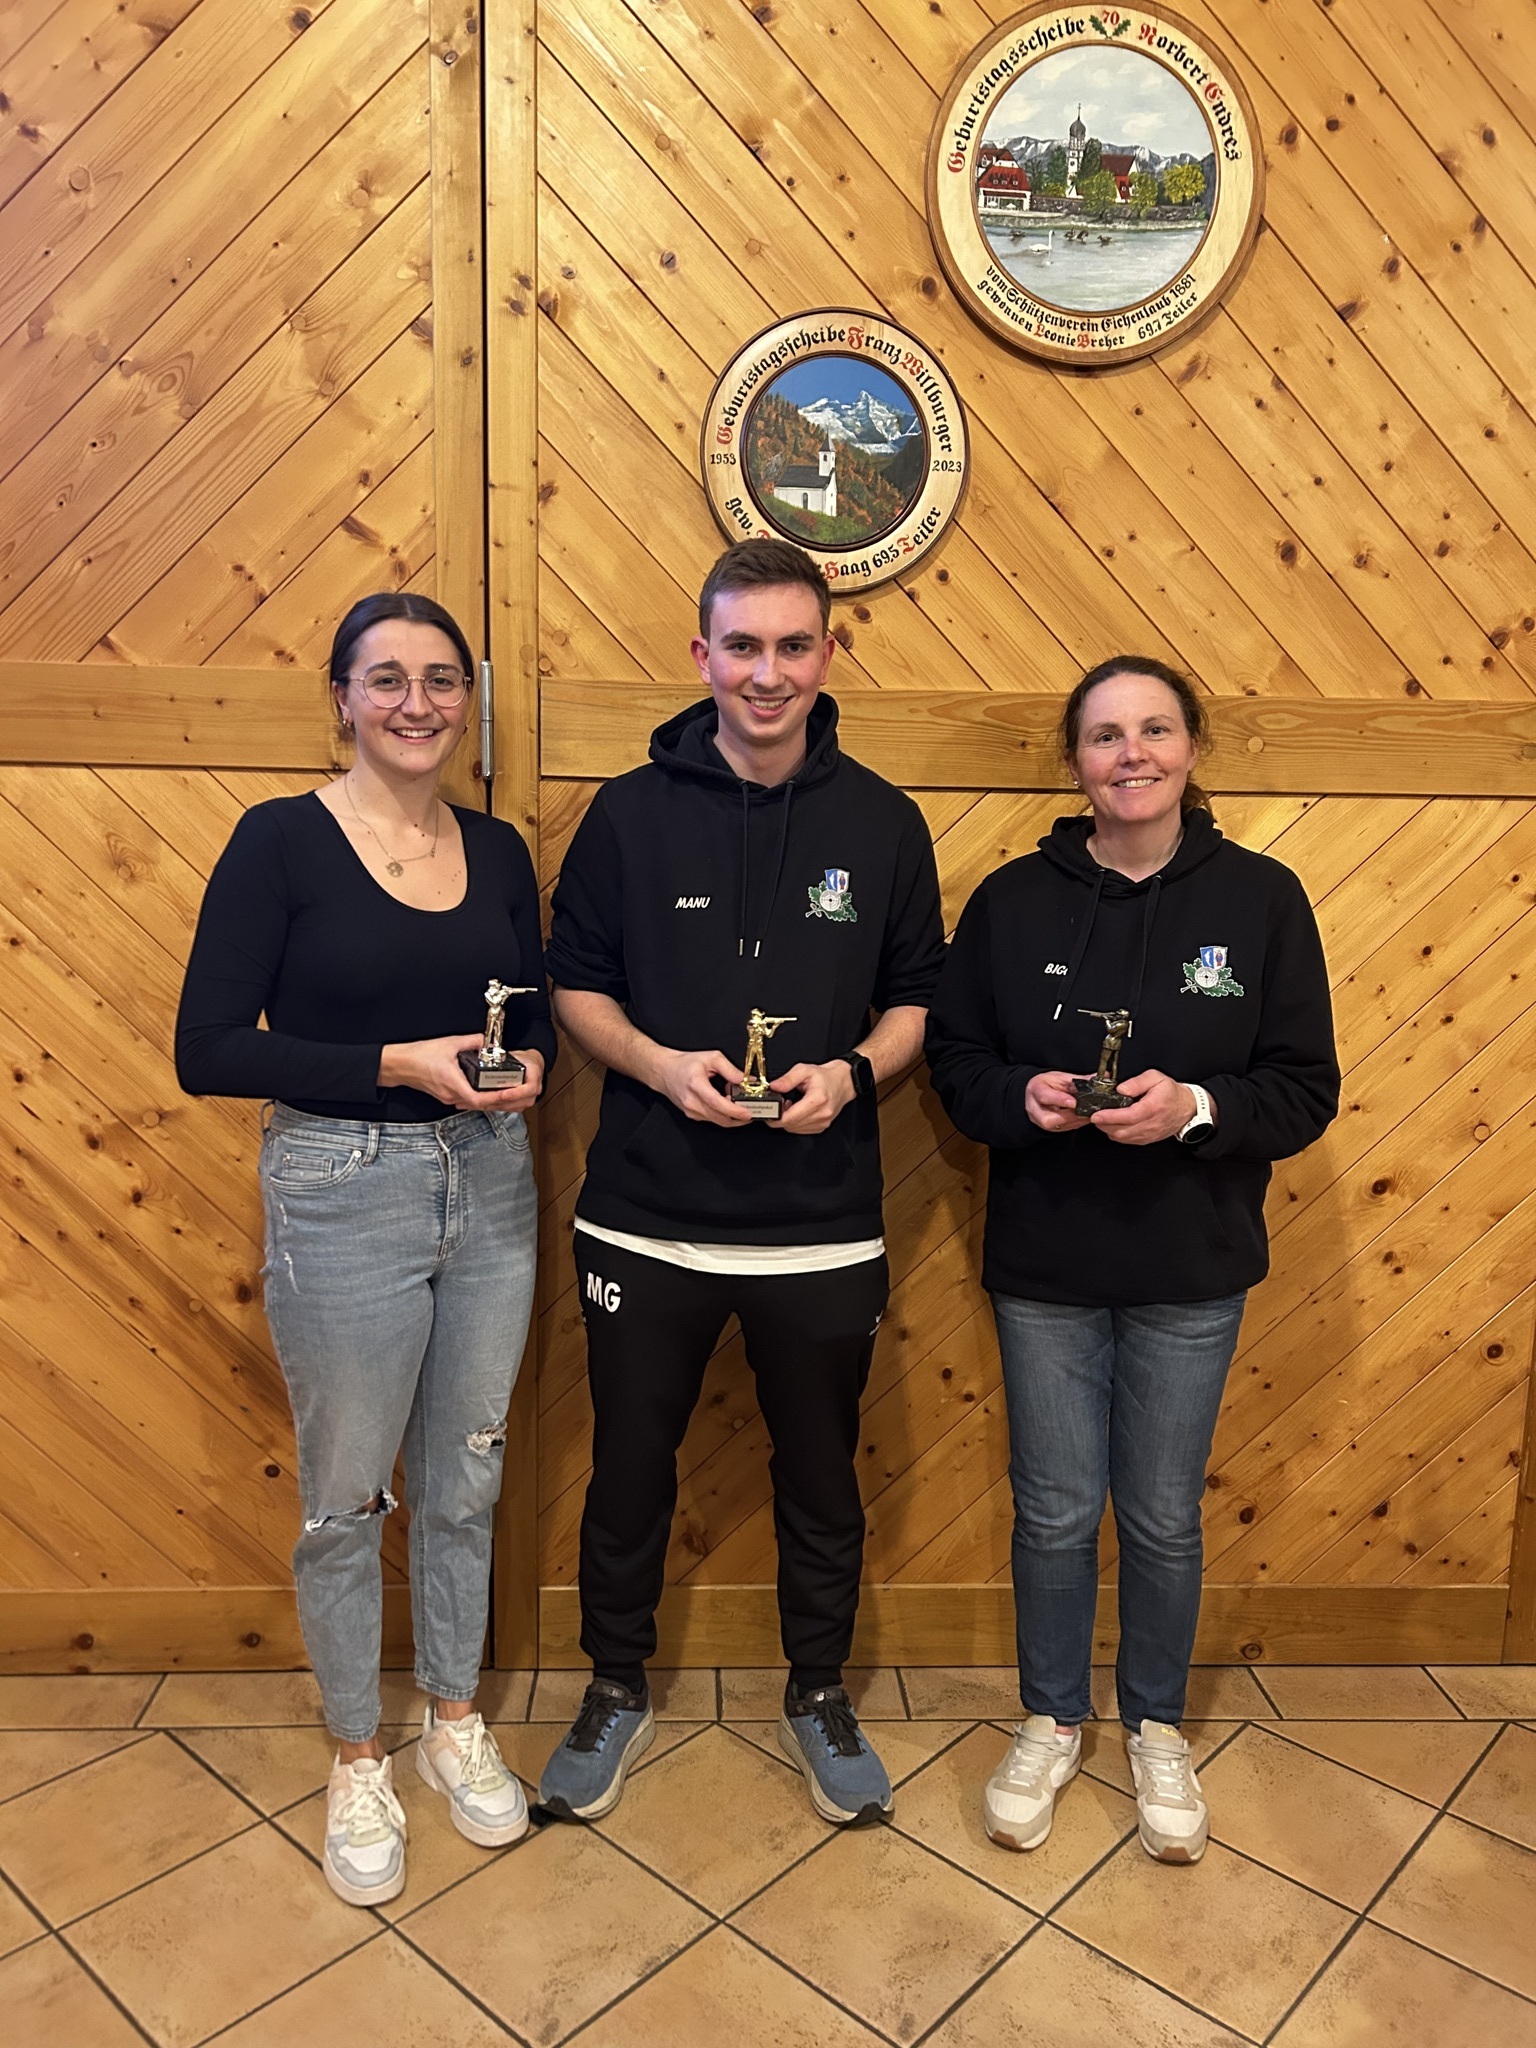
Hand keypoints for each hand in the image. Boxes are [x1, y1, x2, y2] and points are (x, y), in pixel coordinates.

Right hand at [379, 1034, 541, 1112]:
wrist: (399, 1065)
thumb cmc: (418, 1056)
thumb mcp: (449, 1043)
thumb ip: (471, 1041)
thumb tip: (485, 1041)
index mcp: (453, 1083)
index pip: (479, 1099)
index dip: (496, 1098)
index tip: (508, 1093)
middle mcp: (450, 1094)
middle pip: (479, 1104)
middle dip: (497, 1100)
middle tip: (512, 1094)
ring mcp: (447, 1097)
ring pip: (472, 1103)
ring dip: (488, 1099)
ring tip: (503, 1093)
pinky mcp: (444, 1095)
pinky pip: (465, 1100)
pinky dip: (477, 1096)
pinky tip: (484, 1090)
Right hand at [650, 1046, 754, 1126]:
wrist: (664, 1071)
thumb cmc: (684, 1064)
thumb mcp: (711, 1057)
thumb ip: (729, 1068)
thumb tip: (744, 1079)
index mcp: (696, 1085)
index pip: (718, 1104)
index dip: (735, 1111)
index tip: (747, 1113)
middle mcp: (692, 1101)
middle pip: (720, 1118)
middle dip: (738, 1118)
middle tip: (751, 1111)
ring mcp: (691, 1111)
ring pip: (717, 1121)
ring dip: (730, 1115)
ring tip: (735, 1100)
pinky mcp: (692, 1115)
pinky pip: (711, 1119)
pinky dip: (722, 1114)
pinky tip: (725, 1103)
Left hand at [771, 1059, 854, 1134]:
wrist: (842, 1082)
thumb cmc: (825, 1077)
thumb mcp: (804, 1070)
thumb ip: (788, 1079)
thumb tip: (774, 1087)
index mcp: (817, 1100)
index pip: (789, 1118)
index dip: (775, 1116)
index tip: (770, 1109)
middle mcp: (821, 1114)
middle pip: (790, 1125)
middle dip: (780, 1117)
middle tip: (780, 1103)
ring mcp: (822, 1122)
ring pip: (794, 1129)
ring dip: (788, 1120)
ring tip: (790, 1105)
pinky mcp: (821, 1127)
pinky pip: (801, 1130)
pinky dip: (795, 1123)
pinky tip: (797, 1111)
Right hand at [1025, 1070, 1089, 1132]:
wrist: (1041, 1092)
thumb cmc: (1050, 1084)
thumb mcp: (1062, 1077)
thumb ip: (1078, 1080)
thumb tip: (1098, 1078)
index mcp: (1035, 1089)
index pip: (1044, 1096)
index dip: (1060, 1100)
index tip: (1075, 1102)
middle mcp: (1033, 1107)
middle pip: (1047, 1119)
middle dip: (1068, 1116)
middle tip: (1085, 1111)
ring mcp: (1039, 1120)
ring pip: (1056, 1126)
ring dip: (1074, 1121)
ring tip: (1088, 1114)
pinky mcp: (1047, 1128)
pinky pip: (1062, 1129)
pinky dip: (1075, 1123)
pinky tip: (1084, 1117)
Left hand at [1090, 1068, 1195, 1145]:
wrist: (1187, 1109)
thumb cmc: (1171, 1093)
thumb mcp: (1156, 1078)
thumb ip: (1137, 1082)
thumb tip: (1121, 1089)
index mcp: (1152, 1108)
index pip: (1128, 1116)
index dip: (1109, 1117)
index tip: (1096, 1115)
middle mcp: (1150, 1124)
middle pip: (1121, 1130)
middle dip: (1104, 1124)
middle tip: (1094, 1115)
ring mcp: (1148, 1134)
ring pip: (1122, 1138)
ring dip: (1108, 1130)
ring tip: (1102, 1119)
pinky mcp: (1147, 1139)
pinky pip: (1127, 1140)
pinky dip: (1116, 1134)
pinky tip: (1113, 1125)